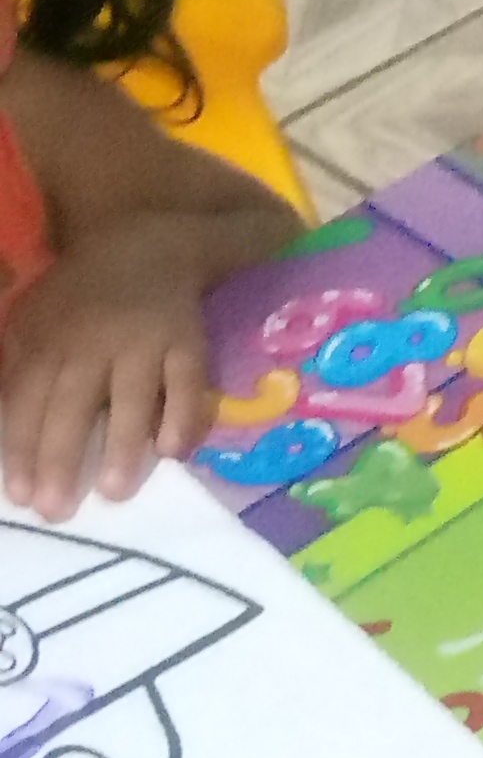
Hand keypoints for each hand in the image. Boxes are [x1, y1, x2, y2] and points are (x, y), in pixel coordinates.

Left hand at [1, 220, 221, 517]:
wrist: (148, 246)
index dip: (21, 449)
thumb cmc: (82, 295)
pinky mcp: (188, 343)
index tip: (20, 495)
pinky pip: (187, 384)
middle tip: (58, 510)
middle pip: (72, 407)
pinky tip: (174, 452)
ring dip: (121, 445)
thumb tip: (5, 421)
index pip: (27, 401)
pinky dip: (182, 416)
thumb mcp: (35, 319)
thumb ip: (20, 364)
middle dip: (61, 459)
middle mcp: (91, 346)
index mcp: (48, 343)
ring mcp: (142, 344)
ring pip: (130, 398)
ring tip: (114, 492)